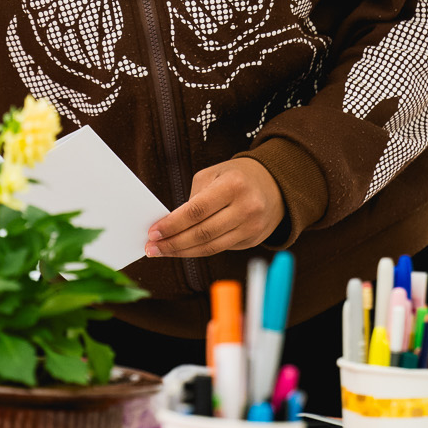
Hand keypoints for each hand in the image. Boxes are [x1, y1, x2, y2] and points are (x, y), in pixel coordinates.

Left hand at [144, 158, 284, 258]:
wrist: (275, 185)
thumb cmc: (237, 177)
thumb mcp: (213, 175)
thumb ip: (193, 198)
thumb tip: (170, 225)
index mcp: (233, 186)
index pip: (197, 211)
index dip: (172, 224)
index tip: (153, 232)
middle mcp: (246, 208)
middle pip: (202, 233)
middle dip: (173, 243)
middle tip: (152, 247)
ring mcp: (252, 227)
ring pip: (210, 247)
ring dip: (182, 252)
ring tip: (162, 251)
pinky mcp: (253, 240)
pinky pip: (220, 249)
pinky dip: (198, 251)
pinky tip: (183, 249)